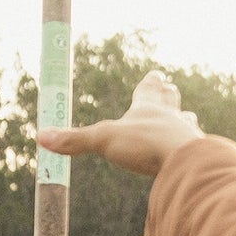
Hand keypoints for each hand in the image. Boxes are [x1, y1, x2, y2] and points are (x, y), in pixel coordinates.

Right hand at [37, 70, 203, 177]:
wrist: (187, 162)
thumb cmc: (146, 145)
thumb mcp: (104, 140)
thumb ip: (74, 140)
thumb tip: (41, 137)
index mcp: (147, 109)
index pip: (148, 90)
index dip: (149, 83)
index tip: (155, 74)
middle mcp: (170, 118)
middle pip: (170, 100)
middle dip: (167, 95)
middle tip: (171, 87)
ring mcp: (186, 136)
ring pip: (186, 122)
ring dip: (183, 119)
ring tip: (185, 118)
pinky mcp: (195, 157)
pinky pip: (193, 150)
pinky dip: (190, 150)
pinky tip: (188, 157)